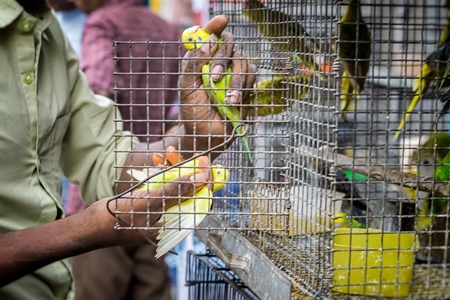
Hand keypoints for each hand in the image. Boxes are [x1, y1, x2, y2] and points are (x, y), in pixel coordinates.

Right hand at [99, 146, 211, 242]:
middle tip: (187, 153)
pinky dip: (160, 172)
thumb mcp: (152, 202)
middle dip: (186, 170)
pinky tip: (157, 159)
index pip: (199, 201)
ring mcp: (160, 208)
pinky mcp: (150, 200)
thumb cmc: (121, 218)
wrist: (91, 224)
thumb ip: (177, 190)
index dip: (204, 181)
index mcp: (176, 224)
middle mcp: (171, 217)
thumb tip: (202, 178)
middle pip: (188, 190)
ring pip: (174, 184)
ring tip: (168, 153)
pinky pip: (161, 184)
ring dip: (172, 167)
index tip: (205, 163)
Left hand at [178, 15, 256, 152]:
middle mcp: (220, 63)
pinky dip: (243, 88)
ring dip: (235, 80)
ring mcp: (234, 74)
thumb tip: (207, 43)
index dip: (215, 26)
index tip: (222, 19)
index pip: (210, 36)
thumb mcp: (186, 88)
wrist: (207, 135)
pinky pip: (252, 77)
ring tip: (227, 99)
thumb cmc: (193, 111)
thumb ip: (193, 64)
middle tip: (215, 77)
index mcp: (202, 60)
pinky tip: (235, 102)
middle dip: (223, 59)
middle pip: (230, 44)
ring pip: (243, 61)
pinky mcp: (247, 86)